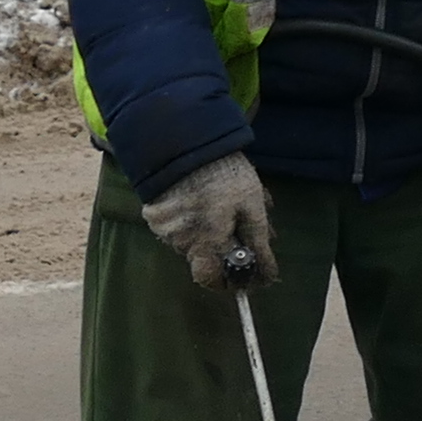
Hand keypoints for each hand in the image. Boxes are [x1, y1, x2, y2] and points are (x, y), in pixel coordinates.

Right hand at [138, 153, 275, 289]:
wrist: (186, 140)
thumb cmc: (225, 173)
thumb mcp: (252, 205)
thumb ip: (258, 242)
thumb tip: (267, 276)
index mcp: (207, 241)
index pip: (213, 280)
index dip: (228, 279)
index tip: (244, 268)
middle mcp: (181, 241)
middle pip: (204, 261)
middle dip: (222, 251)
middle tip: (239, 229)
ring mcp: (164, 228)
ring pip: (191, 243)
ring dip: (209, 233)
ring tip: (223, 206)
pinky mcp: (154, 215)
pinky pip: (176, 227)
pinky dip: (191, 220)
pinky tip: (202, 199)